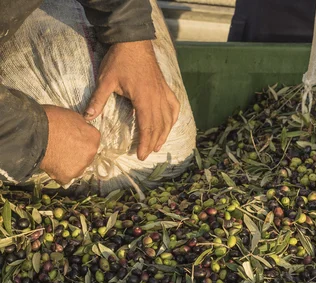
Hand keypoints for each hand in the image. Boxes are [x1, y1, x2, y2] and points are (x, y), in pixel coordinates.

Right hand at [40, 105, 100, 184]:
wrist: (32, 132)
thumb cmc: (51, 120)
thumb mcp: (72, 116)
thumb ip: (82, 127)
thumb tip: (82, 131)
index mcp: (94, 137)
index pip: (91, 140)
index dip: (80, 139)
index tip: (71, 139)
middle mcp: (91, 152)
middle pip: (86, 155)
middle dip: (77, 152)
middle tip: (63, 148)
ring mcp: (80, 165)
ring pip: (78, 167)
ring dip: (70, 164)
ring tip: (56, 157)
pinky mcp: (67, 175)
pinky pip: (65, 177)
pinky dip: (59, 173)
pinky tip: (52, 166)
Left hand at [84, 40, 179, 160]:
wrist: (133, 41)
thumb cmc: (119, 60)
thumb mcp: (106, 80)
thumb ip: (98, 100)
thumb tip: (87, 118)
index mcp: (144, 99)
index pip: (147, 127)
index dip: (145, 143)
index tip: (141, 155)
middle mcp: (157, 98)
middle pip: (159, 126)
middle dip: (153, 142)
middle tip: (147, 154)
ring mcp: (164, 93)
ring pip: (168, 119)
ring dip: (164, 134)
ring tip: (159, 146)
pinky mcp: (165, 87)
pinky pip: (174, 106)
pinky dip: (173, 117)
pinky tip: (170, 124)